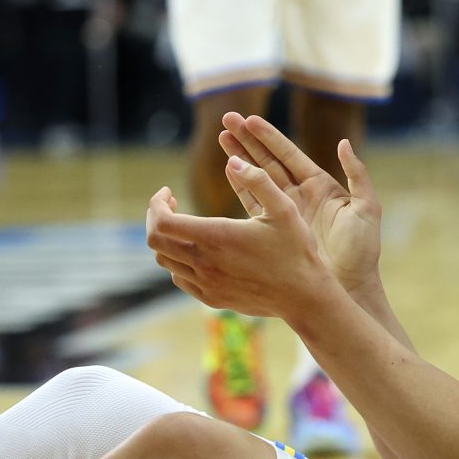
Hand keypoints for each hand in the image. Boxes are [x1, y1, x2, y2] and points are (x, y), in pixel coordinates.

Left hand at [144, 162, 335, 318]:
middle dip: (156, 217)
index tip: (168, 193)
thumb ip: (258, 180)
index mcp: (217, 238)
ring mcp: (206, 284)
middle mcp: (205, 264)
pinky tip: (196, 250)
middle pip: (155, 241)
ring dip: (167, 239)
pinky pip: (180, 278)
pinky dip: (178, 261)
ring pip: (165, 261)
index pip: (162, 223)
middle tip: (172, 205)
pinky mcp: (211, 298)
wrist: (303, 296)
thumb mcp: (284, 208)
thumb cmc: (296, 250)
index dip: (156, 204)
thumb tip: (233, 160)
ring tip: (184, 225)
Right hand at [218, 113, 383, 296]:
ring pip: (257, 178)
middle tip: (227, 119)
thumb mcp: (367, 209)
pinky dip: (240, 187)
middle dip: (247, 140)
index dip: (269, 137)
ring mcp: (285, 212)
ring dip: (239, 158)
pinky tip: (228, 170)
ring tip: (222, 137)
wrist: (350, 287)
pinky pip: (254, 204)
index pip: (289, 154)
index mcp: (320, 185)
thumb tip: (343, 143)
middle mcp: (300, 194)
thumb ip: (357, 175)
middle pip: (268, 160)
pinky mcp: (275, 230)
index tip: (250, 120)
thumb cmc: (362, 250)